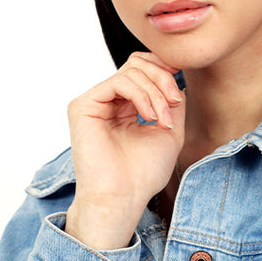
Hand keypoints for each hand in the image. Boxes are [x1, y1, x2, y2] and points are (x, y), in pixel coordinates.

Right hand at [65, 51, 185, 248]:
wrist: (124, 198)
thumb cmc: (144, 171)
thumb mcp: (170, 127)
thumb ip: (172, 99)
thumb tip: (175, 75)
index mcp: (125, 104)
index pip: (142, 68)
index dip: (162, 68)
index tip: (178, 84)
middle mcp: (108, 100)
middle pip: (137, 63)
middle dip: (162, 76)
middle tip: (174, 100)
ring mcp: (95, 101)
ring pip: (131, 71)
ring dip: (155, 91)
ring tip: (162, 118)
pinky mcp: (83, 105)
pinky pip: (119, 82)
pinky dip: (141, 95)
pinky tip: (149, 116)